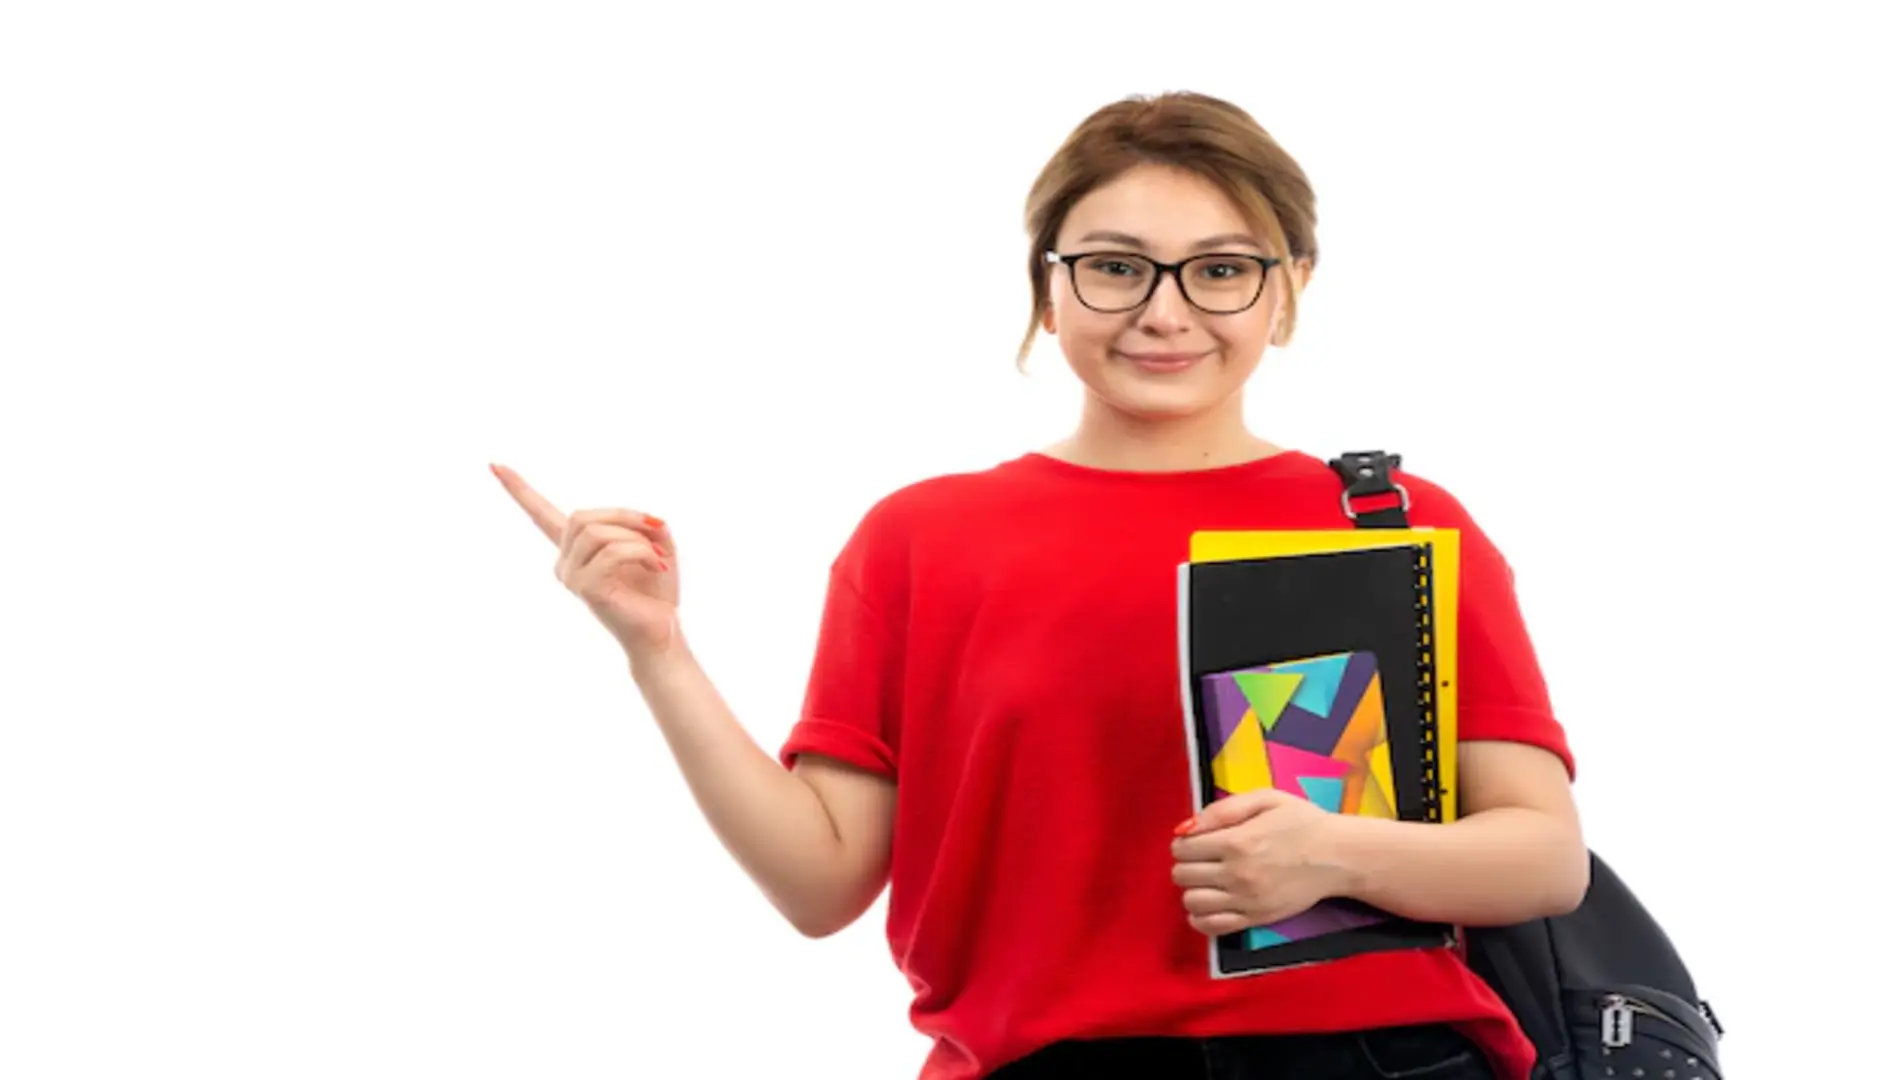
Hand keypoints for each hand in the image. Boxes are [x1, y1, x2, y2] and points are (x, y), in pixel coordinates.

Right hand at [490, 463, 679, 659]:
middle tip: (656, 529)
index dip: (519, 488)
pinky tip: (656, 565)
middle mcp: (565, 562)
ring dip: (635, 537)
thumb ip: (646, 523)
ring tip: (657, 556)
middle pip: (582, 516)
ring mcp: (571, 577)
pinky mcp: (585, 589)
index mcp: (576, 549)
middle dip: (623, 516)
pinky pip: (611, 553)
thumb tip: (646, 519)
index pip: (540, 515)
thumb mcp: (657, 544)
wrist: (662, 631)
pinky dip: (640, 551)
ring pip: (595, 533)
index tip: (494, 464)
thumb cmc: (656, 590)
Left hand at [1169, 789, 1355, 936]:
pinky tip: (1210, 904)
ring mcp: (1245, 900)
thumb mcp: (1265, 798)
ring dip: (1192, 889)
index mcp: (1236, 841)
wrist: (1337, 856)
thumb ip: (1222, 809)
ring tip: (1208, 880)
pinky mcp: (1255, 919)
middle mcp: (1236, 874)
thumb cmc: (1301, 822)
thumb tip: (1185, 828)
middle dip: (1186, 864)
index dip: (1184, 843)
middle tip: (1203, 859)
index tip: (1198, 841)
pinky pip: (1211, 927)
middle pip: (1182, 875)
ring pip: (1192, 902)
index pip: (1182, 849)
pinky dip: (1201, 918)